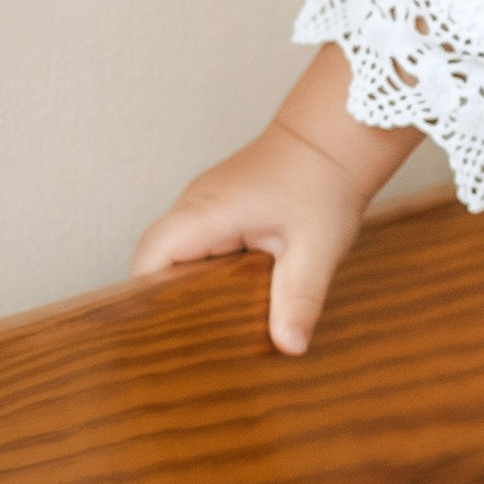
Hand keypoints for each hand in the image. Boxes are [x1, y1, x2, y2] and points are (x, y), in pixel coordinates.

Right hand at [133, 49, 412, 352]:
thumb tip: (290, 345)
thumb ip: (299, 298)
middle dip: (169, 299)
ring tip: (212, 326)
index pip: (148, 261)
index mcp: (204, 214)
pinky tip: (232, 296)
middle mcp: (194, 206)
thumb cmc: (324, 181)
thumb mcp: (316, 248)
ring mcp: (204, 203)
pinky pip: (197, 244)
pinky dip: (207, 269)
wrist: (336, 137)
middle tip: (194, 339)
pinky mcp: (219, 207)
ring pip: (176, 253)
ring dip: (190, 284)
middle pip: (155, 261)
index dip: (148, 300)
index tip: (165, 333)